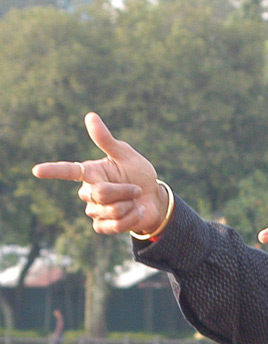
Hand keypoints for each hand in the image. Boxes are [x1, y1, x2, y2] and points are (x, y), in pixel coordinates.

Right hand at [32, 112, 167, 235]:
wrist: (153, 198)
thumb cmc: (138, 174)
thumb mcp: (126, 155)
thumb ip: (107, 140)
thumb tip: (90, 116)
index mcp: (91, 172)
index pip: (68, 171)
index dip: (53, 171)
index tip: (36, 171)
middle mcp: (88, 191)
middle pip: (100, 193)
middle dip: (124, 191)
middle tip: (136, 189)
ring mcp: (94, 210)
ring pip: (109, 211)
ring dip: (129, 205)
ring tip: (135, 201)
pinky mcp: (102, 226)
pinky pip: (115, 225)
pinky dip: (131, 219)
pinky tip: (136, 212)